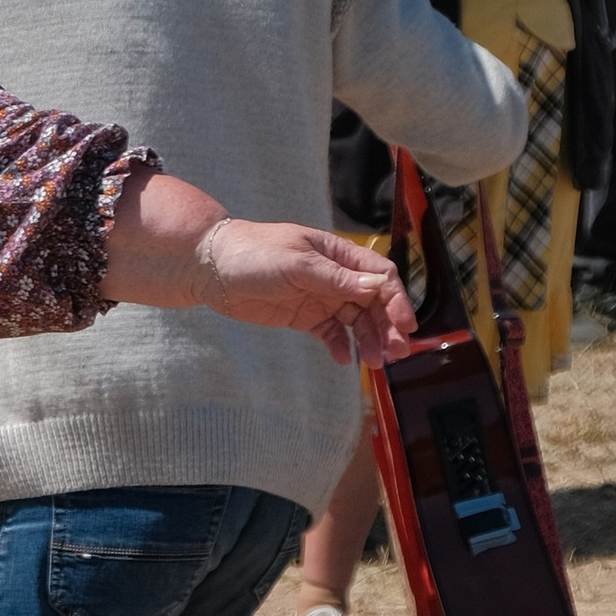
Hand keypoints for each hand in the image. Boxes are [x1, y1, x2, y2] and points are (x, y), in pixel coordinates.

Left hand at [189, 218, 415, 365]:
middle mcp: (334, 275)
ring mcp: (320, 296)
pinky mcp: (304, 315)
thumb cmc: (253, 253)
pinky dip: (340, 345)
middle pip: (372, 302)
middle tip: (395, 352)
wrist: (210, 267)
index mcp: (337, 254)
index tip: (404, 325)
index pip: (378, 275)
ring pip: (356, 320)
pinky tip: (343, 359)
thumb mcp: (295, 263)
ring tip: (374, 362)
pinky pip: (331, 333)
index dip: (396, 299)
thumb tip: (377, 285)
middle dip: (387, 326)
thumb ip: (335, 278)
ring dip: (368, 340)